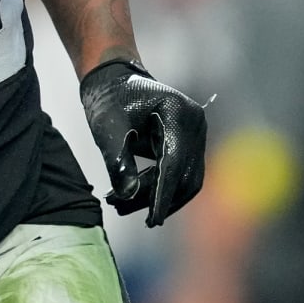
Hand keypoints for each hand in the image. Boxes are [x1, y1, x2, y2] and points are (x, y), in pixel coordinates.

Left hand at [80, 59, 206, 224]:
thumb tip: (128, 194)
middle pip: (185, 175)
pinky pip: (179, 174)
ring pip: (184, 179)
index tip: (152, 221)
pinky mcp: (189, 144)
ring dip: (156, 197)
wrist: (115, 81)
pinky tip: (131, 197)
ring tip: (120, 205)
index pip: (174, 162)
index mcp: (179, 112)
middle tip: (120, 209)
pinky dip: (158, 188)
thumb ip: (117, 158)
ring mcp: (196, 134)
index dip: (163, 194)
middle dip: (156, 198)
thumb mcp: (107, 126)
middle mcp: (196, 123)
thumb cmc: (109, 98)